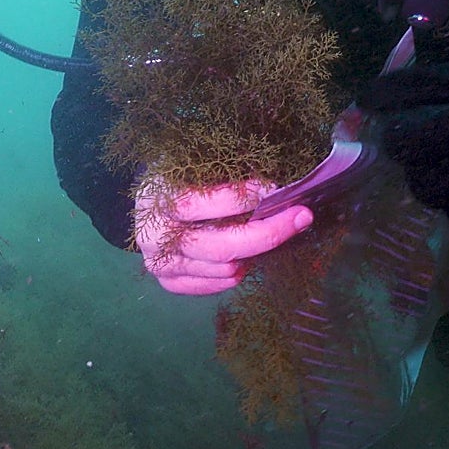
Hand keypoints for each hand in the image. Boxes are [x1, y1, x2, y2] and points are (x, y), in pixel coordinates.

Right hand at [135, 179, 313, 294]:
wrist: (146, 202)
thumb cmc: (178, 176)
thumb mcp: (193, 164)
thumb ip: (226, 172)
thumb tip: (276, 184)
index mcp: (159, 198)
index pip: (204, 203)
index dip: (244, 197)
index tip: (279, 188)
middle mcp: (155, 236)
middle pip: (221, 247)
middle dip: (268, 233)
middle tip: (301, 217)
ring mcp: (160, 264)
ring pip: (224, 269)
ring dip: (254, 252)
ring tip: (269, 231)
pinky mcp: (169, 282)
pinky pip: (216, 285)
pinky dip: (238, 271)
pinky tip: (245, 254)